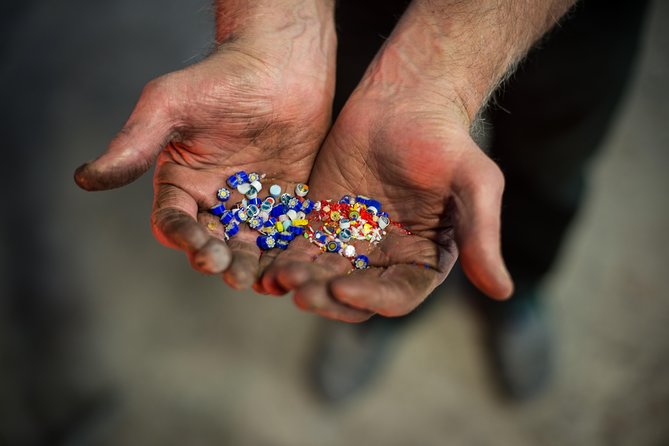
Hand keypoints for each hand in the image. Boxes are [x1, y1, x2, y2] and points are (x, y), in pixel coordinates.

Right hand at [74, 21, 335, 287]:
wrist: (278, 66)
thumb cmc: (219, 80)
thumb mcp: (169, 106)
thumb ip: (134, 144)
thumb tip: (84, 178)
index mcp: (181, 184)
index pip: (174, 221)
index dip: (184, 237)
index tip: (200, 248)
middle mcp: (214, 200)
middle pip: (213, 242)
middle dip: (221, 260)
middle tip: (231, 272)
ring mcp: (253, 204)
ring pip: (250, 245)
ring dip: (253, 265)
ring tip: (262, 280)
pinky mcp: (288, 202)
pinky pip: (286, 233)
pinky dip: (287, 252)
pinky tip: (294, 265)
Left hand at [257, 77, 513, 321]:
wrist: (406, 101)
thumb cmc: (446, 141)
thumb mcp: (475, 186)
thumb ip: (482, 237)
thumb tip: (503, 292)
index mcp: (422, 260)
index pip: (396, 295)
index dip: (371, 299)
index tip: (344, 289)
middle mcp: (385, 259)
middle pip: (354, 293)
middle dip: (328, 297)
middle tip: (304, 293)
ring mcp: (351, 242)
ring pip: (323, 274)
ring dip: (303, 282)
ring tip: (282, 278)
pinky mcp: (322, 221)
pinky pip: (301, 247)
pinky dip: (285, 259)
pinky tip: (268, 265)